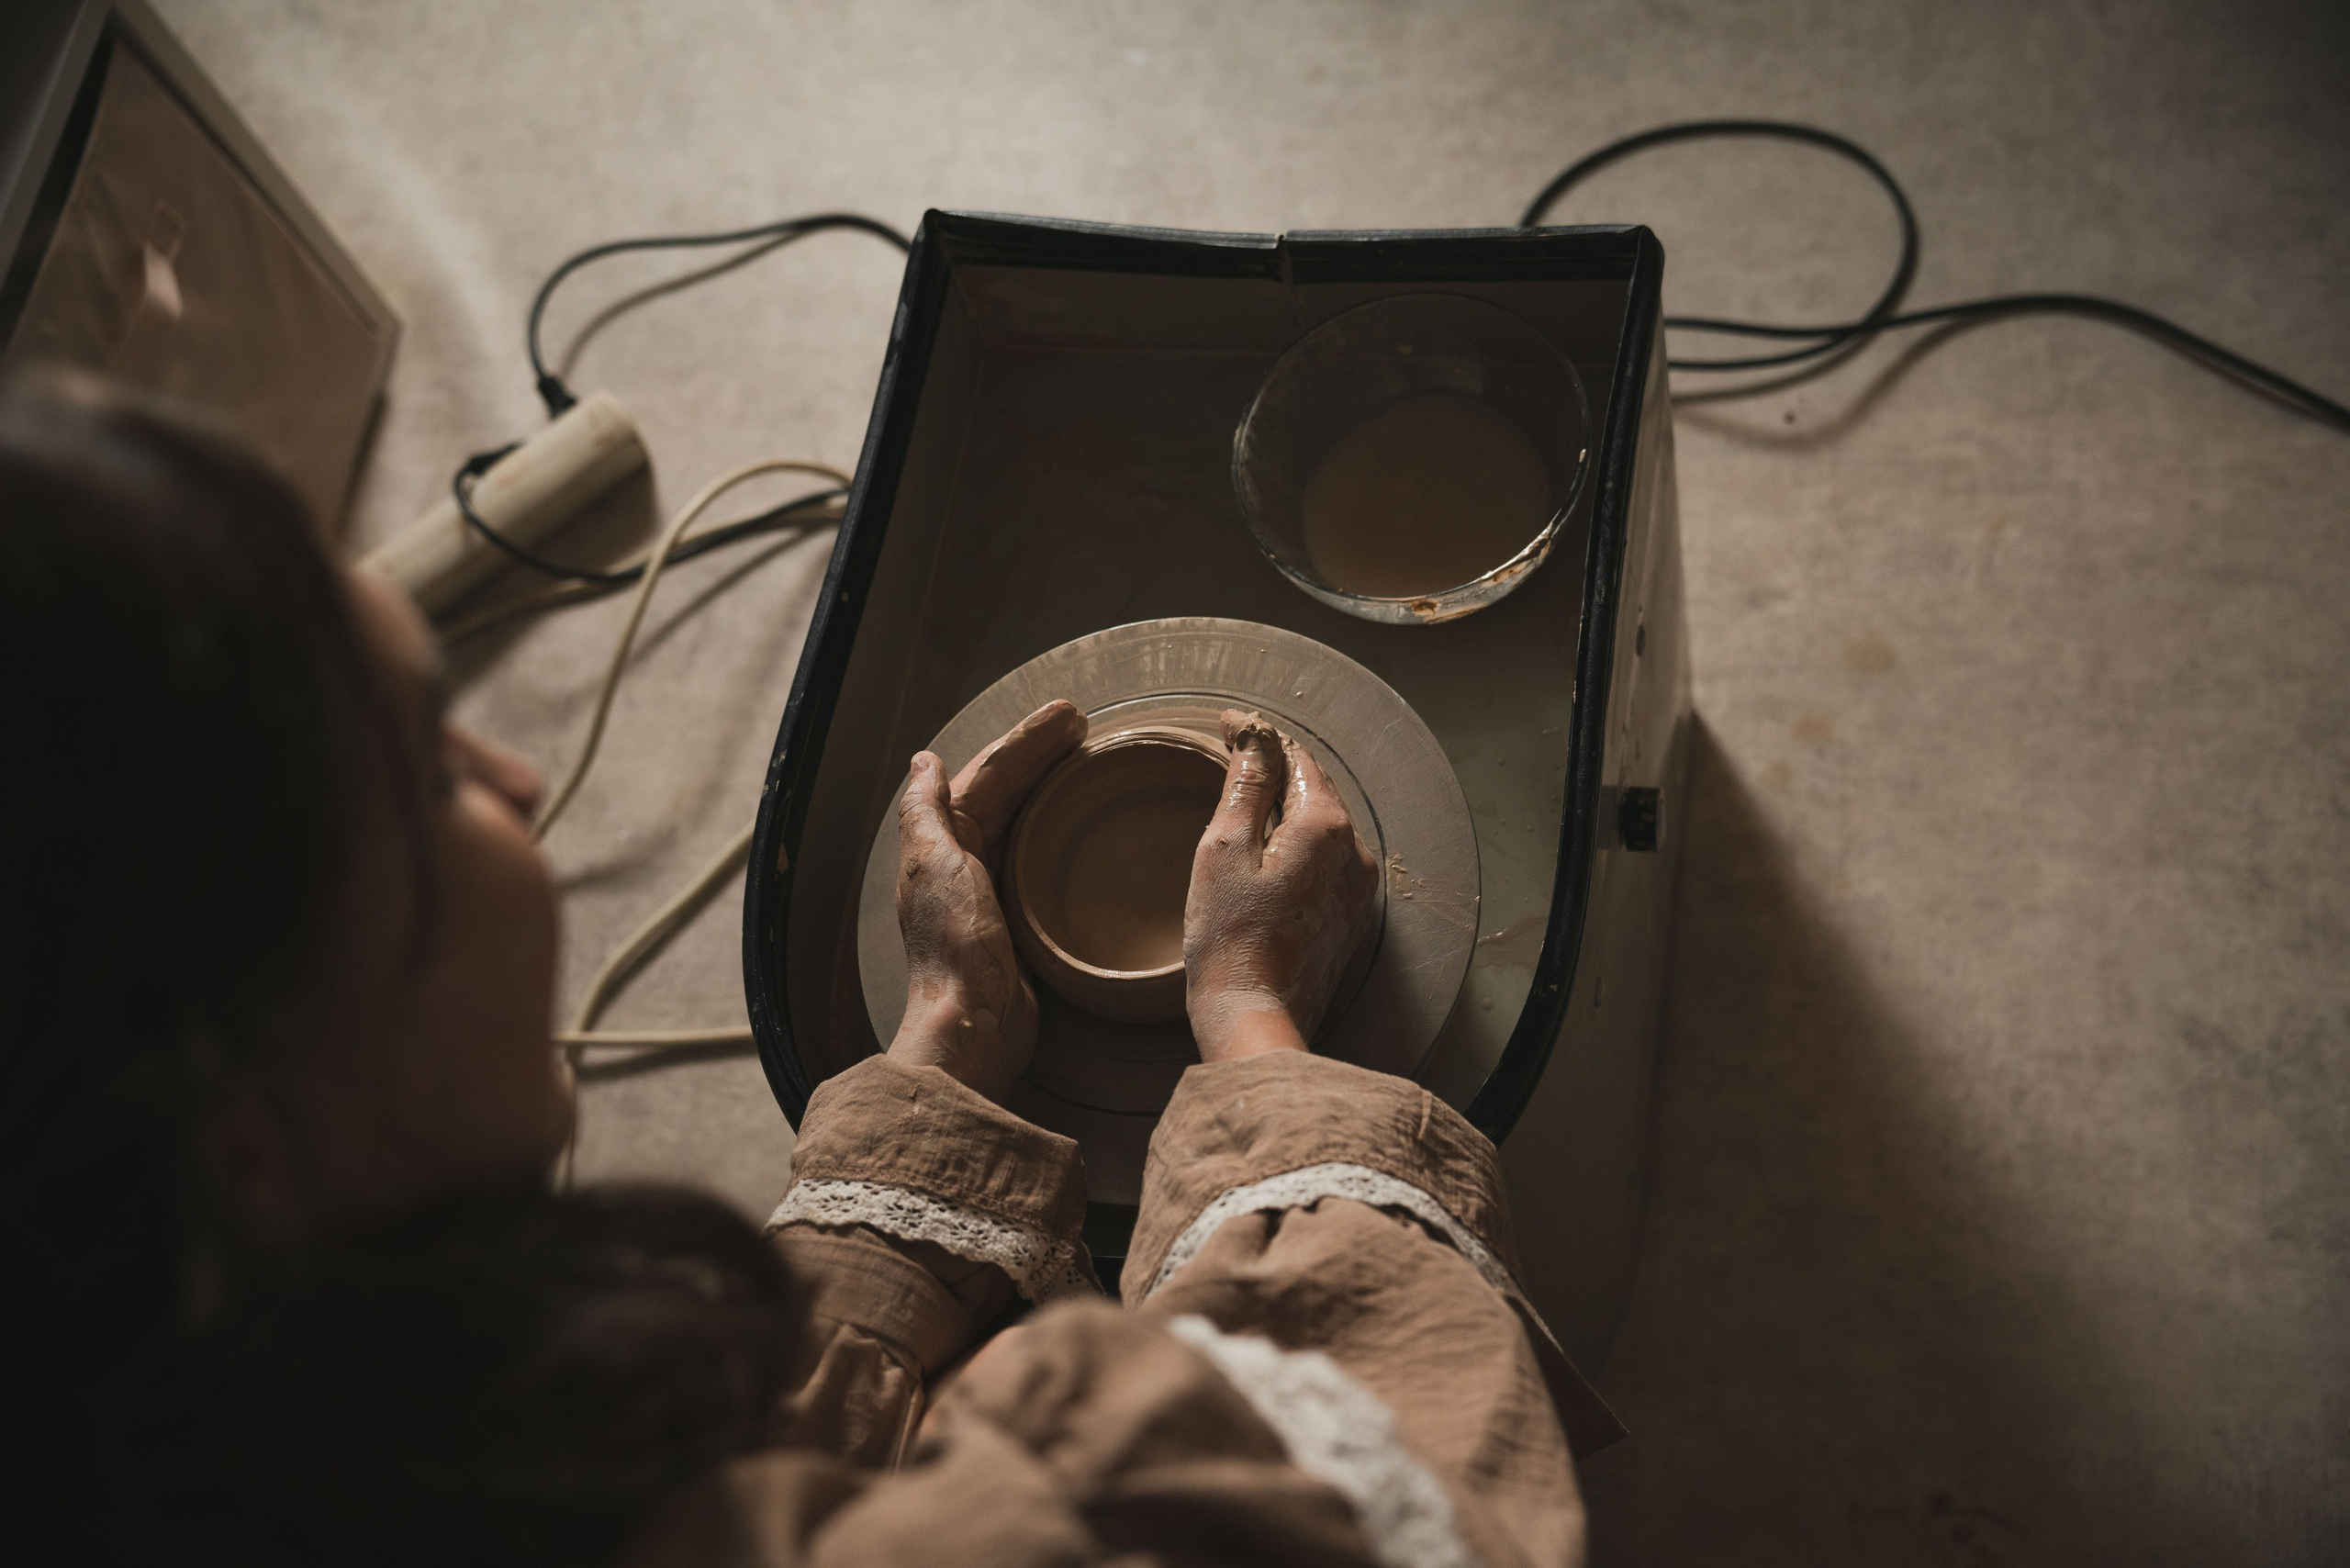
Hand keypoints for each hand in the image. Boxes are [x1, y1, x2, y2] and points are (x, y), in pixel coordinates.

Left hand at [889, 700, 1086, 1100]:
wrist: (974, 1022)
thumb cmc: (956, 946)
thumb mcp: (936, 864)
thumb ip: (925, 811)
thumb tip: (922, 761)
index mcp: (941, 843)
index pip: (987, 775)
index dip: (1025, 742)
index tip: (1068, 716)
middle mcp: (961, 861)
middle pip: (1007, 791)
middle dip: (1043, 754)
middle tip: (1086, 723)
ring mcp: (990, 889)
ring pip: (1024, 819)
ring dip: (1051, 784)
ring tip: (1088, 758)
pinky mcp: (1018, 918)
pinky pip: (1039, 856)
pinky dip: (1058, 829)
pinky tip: (1080, 825)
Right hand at [1183, 710, 1379, 1062]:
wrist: (1256, 1017)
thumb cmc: (1229, 937)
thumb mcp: (1224, 849)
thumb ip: (1244, 786)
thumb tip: (1252, 738)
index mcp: (1324, 825)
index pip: (1296, 757)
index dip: (1259, 738)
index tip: (1226, 725)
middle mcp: (1354, 851)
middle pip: (1315, 789)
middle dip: (1277, 769)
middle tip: (1234, 753)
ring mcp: (1357, 888)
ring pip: (1323, 825)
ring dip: (1289, 807)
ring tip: (1247, 802)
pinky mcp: (1349, 917)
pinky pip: (1326, 861)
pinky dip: (1299, 844)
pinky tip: (1267, 854)